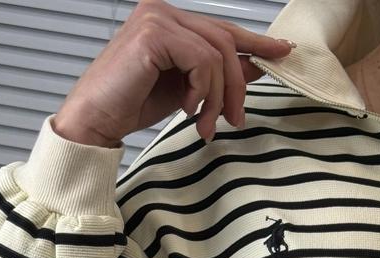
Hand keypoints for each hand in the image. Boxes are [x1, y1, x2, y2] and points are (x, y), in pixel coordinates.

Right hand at [55, 0, 293, 145]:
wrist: (96, 120)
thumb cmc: (132, 104)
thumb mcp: (187, 90)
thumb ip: (215, 75)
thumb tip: (254, 68)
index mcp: (170, 20)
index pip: (222, 29)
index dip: (256, 42)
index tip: (283, 53)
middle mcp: (164, 10)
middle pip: (226, 42)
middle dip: (237, 86)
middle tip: (235, 120)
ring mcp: (157, 17)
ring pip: (217, 55)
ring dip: (218, 97)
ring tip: (205, 125)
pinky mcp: (154, 33)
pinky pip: (201, 61)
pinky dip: (201, 90)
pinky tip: (187, 108)